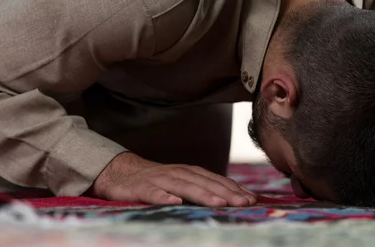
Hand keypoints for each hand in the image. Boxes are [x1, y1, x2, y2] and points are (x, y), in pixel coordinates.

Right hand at [91, 152, 256, 206]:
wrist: (121, 172)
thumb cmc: (157, 180)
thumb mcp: (182, 182)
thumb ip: (203, 188)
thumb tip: (231, 198)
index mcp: (190, 172)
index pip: (216, 180)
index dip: (234, 189)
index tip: (253, 199)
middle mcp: (178, 173)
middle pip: (205, 183)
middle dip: (226, 193)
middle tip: (244, 203)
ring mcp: (160, 180)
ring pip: (184, 187)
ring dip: (202, 194)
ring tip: (219, 203)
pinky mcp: (141, 188)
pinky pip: (153, 193)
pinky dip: (164, 197)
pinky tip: (174, 202)